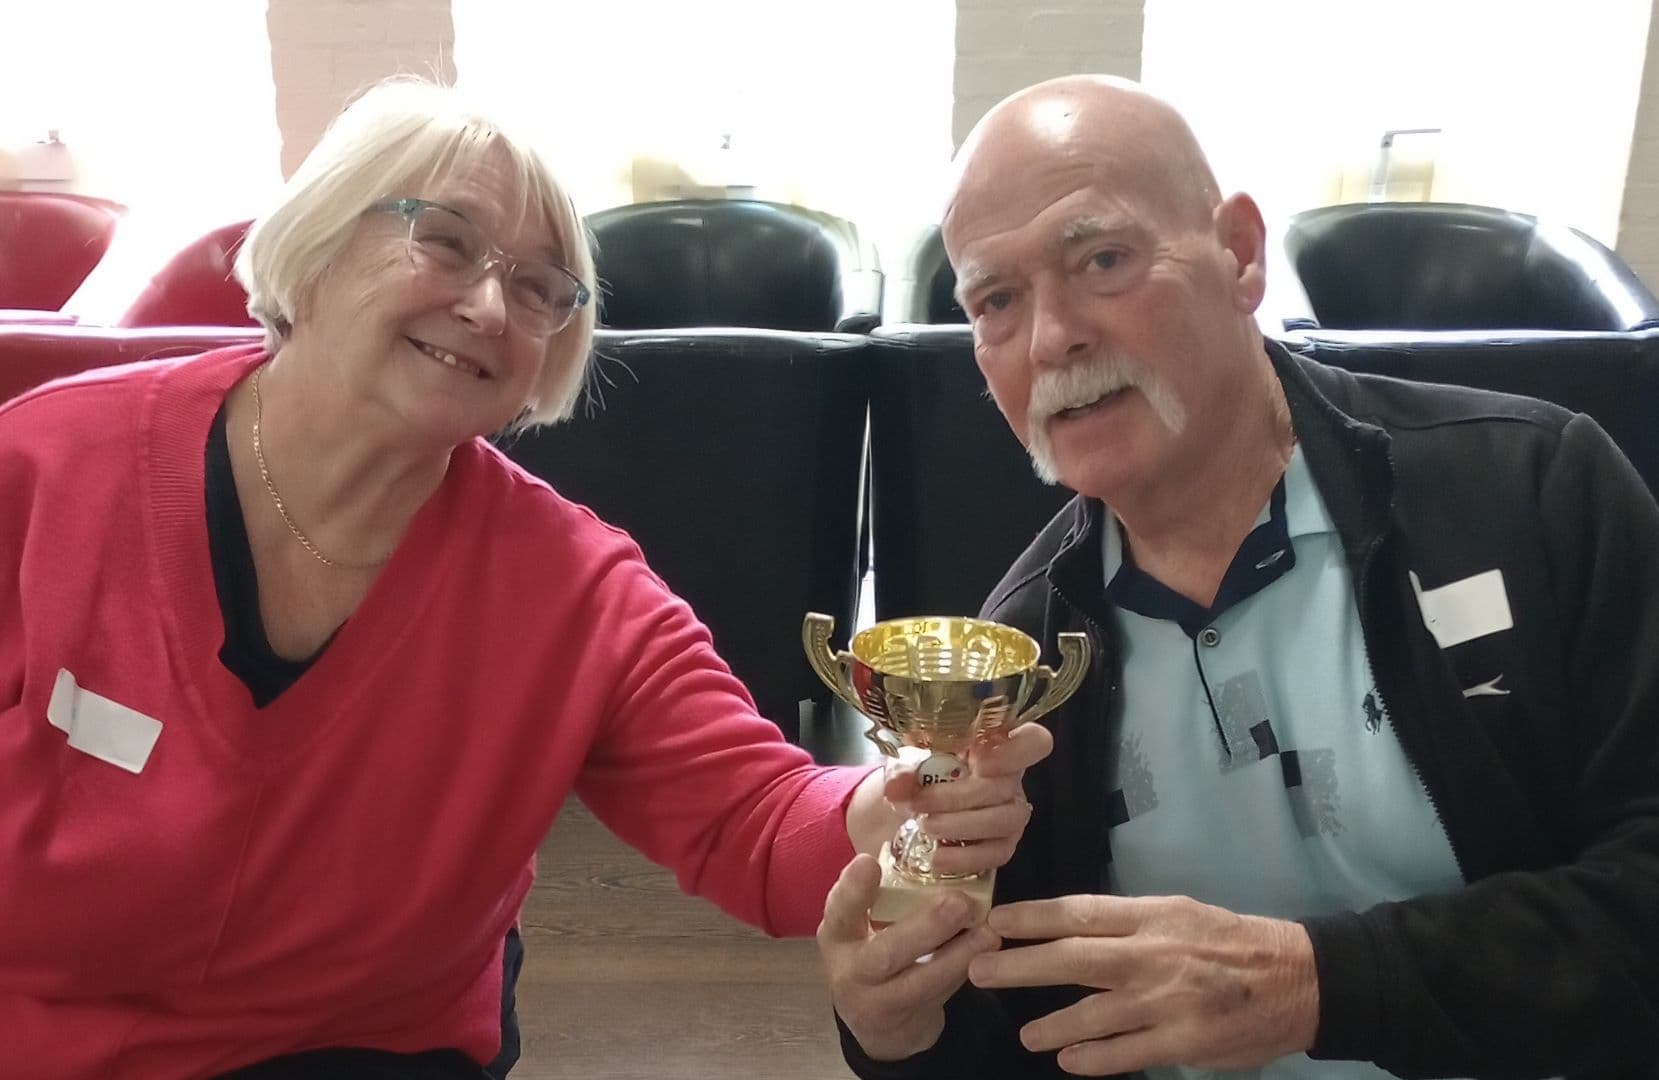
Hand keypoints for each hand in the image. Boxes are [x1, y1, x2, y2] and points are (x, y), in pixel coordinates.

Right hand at [818, 853, 1001, 1060]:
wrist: (875, 1022)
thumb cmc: (873, 950)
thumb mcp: (862, 925)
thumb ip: (884, 893)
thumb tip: (927, 841)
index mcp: (838, 935)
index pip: (840, 910)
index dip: (853, 889)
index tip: (869, 862)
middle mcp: (852, 969)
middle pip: (885, 954)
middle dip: (924, 928)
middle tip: (958, 902)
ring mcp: (879, 1001)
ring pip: (920, 982)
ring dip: (957, 956)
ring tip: (988, 932)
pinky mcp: (908, 1021)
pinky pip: (940, 995)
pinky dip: (963, 970)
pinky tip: (987, 951)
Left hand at [880, 721, 1052, 876]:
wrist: (907, 812)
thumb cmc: (918, 776)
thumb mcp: (906, 765)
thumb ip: (903, 769)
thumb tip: (897, 785)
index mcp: (995, 746)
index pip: (1033, 741)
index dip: (1014, 751)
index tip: (978, 761)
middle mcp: (1010, 779)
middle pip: (1006, 787)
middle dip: (960, 797)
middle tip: (921, 803)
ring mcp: (1010, 814)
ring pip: (1006, 821)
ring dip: (963, 825)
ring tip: (926, 828)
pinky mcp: (1002, 845)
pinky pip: (997, 854)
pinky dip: (966, 857)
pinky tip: (937, 857)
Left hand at [967, 894, 1318, 1075]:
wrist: (1299, 979)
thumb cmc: (1231, 942)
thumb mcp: (1179, 914)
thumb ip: (1128, 924)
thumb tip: (1069, 931)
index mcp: (1152, 916)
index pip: (1079, 912)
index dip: (1032, 917)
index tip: (995, 920)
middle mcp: (1154, 954)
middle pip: (1073, 958)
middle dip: (1019, 965)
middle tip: (979, 970)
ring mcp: (1167, 1001)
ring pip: (1093, 1013)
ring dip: (1052, 1025)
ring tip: (1027, 1035)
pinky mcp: (1184, 1042)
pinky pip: (1126, 1052)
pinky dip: (1093, 1058)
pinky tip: (1069, 1060)